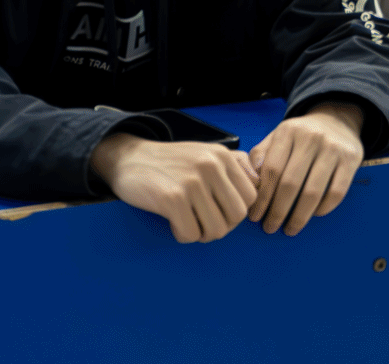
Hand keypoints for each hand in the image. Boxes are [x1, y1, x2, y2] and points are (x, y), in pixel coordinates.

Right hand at [90, 132, 258, 243]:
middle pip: (237, 216)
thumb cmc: (171, 162)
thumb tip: (259, 183)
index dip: (237, 212)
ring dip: (203, 234)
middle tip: (204, 222)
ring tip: (189, 223)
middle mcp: (211, 166)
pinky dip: (183, 235)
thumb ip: (235, 165)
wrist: (129, 158)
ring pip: (216, 229)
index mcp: (223, 156)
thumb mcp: (207, 153)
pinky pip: (191, 234)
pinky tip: (174, 222)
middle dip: (222, 226)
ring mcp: (192, 182)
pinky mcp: (171, 198)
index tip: (220, 212)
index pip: (251, 197)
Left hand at [246, 104, 366, 234]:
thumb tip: (251, 183)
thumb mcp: (278, 137)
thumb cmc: (301, 135)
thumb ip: (260, 156)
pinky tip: (314, 214)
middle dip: (277, 211)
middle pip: (290, 184)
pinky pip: (336, 192)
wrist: (337, 119)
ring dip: (299, 216)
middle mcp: (311, 137)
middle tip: (270, 227)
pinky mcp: (351, 160)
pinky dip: (323, 208)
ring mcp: (333, 148)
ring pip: (313, 192)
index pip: (271, 170)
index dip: (262, 198)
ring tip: (290, 228)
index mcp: (288, 131)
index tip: (255, 216)